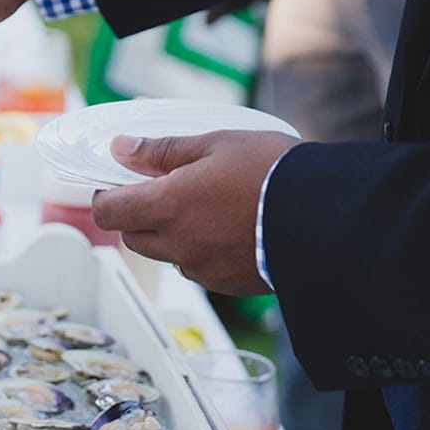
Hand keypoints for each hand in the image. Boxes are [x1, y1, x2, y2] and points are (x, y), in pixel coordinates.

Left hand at [91, 130, 298, 293]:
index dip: (105, 197)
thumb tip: (120, 150)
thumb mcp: (215, 145)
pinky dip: (199, 252)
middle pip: (132, 238)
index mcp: (166, 207)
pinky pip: (196, 269)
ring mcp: (200, 269)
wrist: (324, 215)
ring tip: (204, 209)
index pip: (107, 212)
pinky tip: (228, 230)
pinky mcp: (225, 284)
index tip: (119, 183)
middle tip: (163, 191)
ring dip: (169, 236)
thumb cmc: (270, 170)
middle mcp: (176, 245)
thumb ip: (161, 151)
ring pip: (165, 255)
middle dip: (137, 216)